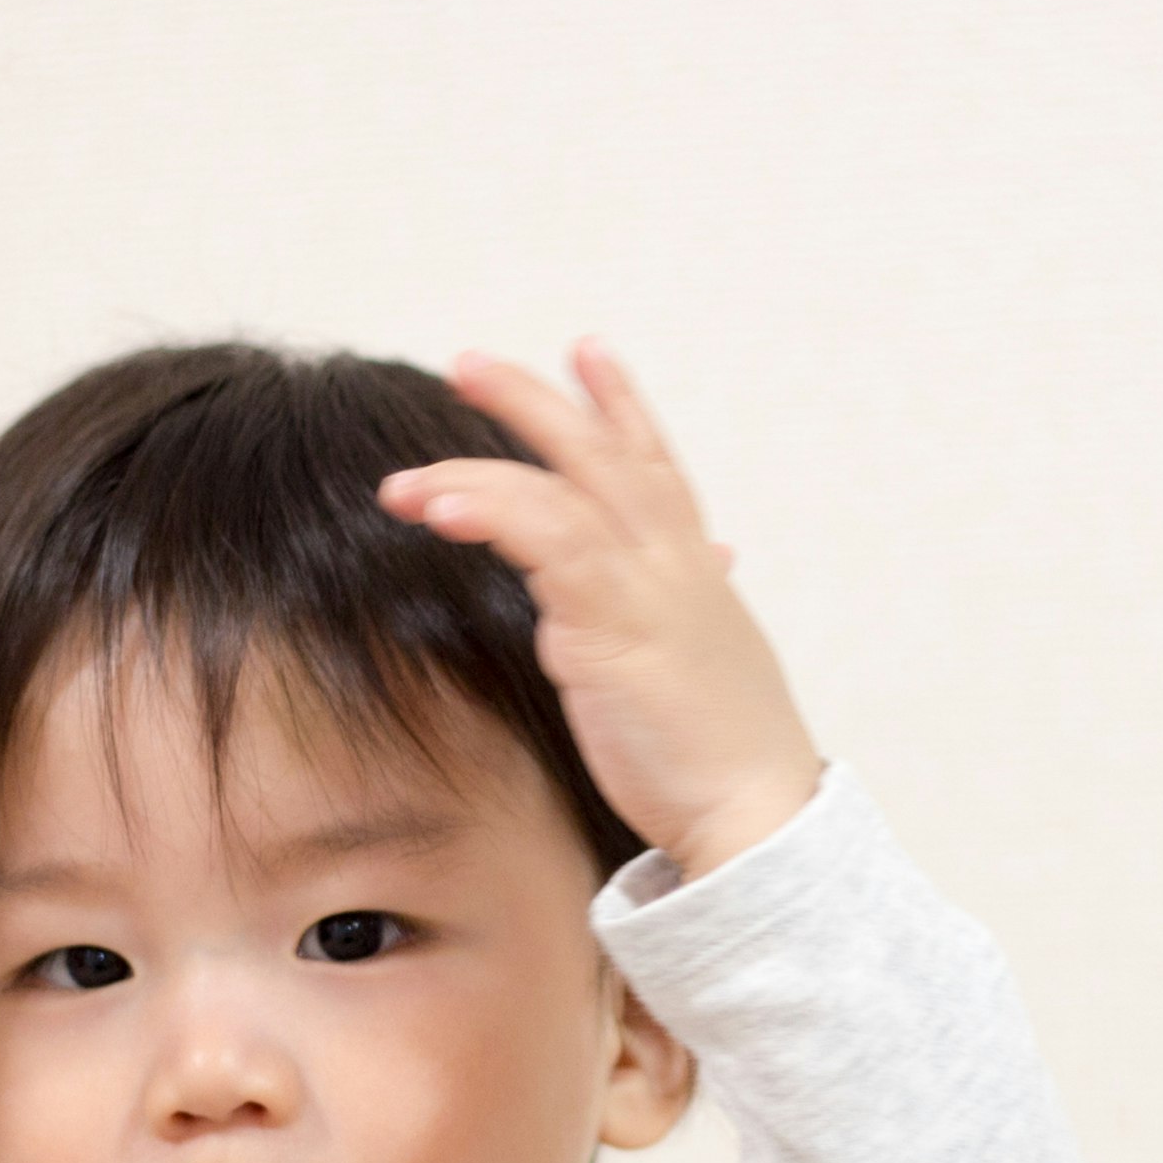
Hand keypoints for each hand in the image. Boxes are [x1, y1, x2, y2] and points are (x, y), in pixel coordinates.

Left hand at [376, 339, 821, 882]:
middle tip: (466, 362)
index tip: (586, 348)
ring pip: (561, 487)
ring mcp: (647, 584)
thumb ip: (678, 614)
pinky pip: (546, 543)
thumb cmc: (720, 755)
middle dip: (531, 400)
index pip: (655, 461)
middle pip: (600, 450)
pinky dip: (491, 514)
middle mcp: (673, 559)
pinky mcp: (615, 624)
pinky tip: (438, 510)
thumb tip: (685, 581)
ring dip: (477, 466)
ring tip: (406, 478)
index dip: (621, 403)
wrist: (755, 813)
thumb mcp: (701, 666)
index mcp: (690, 567)